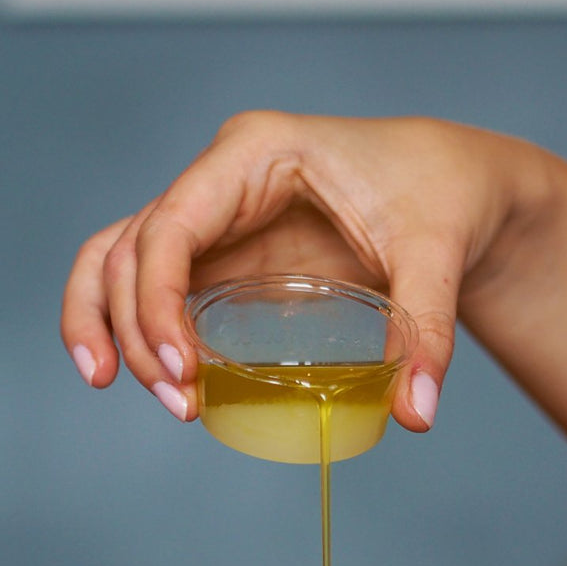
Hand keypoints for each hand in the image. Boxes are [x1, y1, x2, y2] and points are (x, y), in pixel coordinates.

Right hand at [59, 111, 543, 430]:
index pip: (172, 223)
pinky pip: (152, 281)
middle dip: (139, 329)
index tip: (180, 368)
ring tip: (120, 387)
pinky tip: (132, 373)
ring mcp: (217, 216)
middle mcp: (222, 177)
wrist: (457, 184)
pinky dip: (131, 322)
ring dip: (109, 323)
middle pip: (134, 249)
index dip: (158, 298)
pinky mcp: (226, 253)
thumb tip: (414, 413)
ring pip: (122, 260)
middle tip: (180, 404)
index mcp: (258, 151)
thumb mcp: (438, 254)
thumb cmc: (442, 193)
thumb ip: (425, 330)